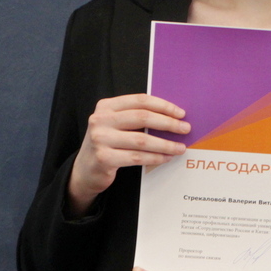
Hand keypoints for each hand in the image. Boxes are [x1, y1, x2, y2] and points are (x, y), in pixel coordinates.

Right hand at [67, 94, 189, 215]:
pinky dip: (155, 157)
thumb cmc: (108, 144)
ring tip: (180, 147)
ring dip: (165, 144)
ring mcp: (100, 139)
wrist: (85, 170)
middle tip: (185, 128)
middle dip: (168, 123)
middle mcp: (101, 119)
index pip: (140, 100)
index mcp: (106, 106)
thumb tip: (172, 116)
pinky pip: (137, 157)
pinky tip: (166, 158)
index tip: (181, 113)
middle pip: (142, 117)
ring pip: (142, 140)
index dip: (163, 105)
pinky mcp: (103, 158)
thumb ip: (136, 117)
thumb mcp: (116, 124)